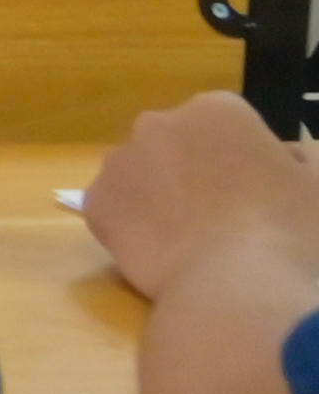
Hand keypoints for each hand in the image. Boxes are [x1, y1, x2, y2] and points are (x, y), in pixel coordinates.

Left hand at [87, 91, 318, 297]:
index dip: (239, 162)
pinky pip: (115, 212)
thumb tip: (281, 156)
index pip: (224, 128)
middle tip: (217, 218)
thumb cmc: (291, 230)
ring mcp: (120, 161)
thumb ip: (294, 161)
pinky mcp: (96, 202)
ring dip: (157, 199)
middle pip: (174, 146)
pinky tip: (162, 255)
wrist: (240, 284)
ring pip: (139, 177)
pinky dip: (132, 230)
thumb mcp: (314, 186)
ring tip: (189, 242)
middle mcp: (159, 123)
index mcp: (217, 110)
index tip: (251, 194)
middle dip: (190, 173)